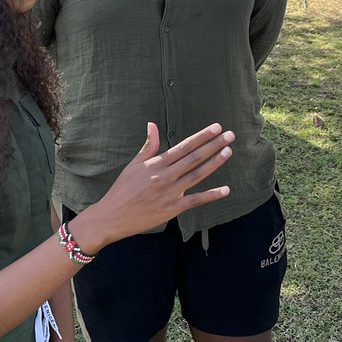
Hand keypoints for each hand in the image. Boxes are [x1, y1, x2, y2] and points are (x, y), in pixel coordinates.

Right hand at [75, 122, 231, 248]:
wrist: (111, 217)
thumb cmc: (122, 189)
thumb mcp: (134, 165)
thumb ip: (148, 146)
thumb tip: (152, 124)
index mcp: (156, 164)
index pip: (184, 146)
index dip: (202, 136)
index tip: (216, 128)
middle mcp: (165, 176)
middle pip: (194, 158)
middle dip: (214, 145)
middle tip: (230, 135)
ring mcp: (170, 193)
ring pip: (197, 175)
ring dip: (215, 163)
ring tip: (228, 152)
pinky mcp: (172, 209)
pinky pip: (195, 201)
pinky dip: (211, 195)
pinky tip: (226, 190)